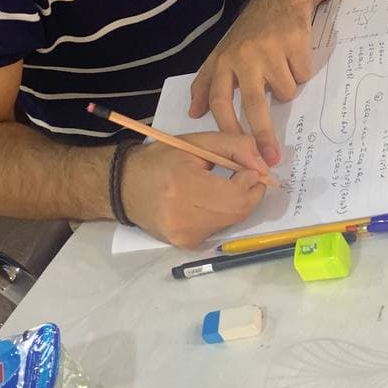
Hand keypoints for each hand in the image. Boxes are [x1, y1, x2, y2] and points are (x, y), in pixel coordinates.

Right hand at [121, 132, 268, 248]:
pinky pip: (218, 229)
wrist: (124, 186)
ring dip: (235, 204)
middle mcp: (184, 217)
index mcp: (184, 186)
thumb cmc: (160, 160)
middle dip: (249, 193)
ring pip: (231, 221)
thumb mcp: (196, 142)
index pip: (238, 194)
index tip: (245, 167)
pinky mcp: (185, 244)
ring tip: (219, 187)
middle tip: (242, 176)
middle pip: (239, 211)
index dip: (251, 179)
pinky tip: (205, 202)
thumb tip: (263, 166)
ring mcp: (184, 235)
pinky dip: (221, 215)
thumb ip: (234, 147)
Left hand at [189, 0, 325, 165]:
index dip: (227, 128)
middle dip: (263, 135)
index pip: (219, 100)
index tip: (237, 152)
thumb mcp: (222, 54)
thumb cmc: (249, 32)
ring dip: (286, 86)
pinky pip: (302, 77)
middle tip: (271, 158)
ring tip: (281, 67)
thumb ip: (207, 83)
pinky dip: (300, 72)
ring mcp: (270, 50)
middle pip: (253, 105)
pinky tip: (293, 56)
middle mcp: (244, 56)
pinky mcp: (294, 44)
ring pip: (284, 92)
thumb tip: (193, 112)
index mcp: (223, 61)